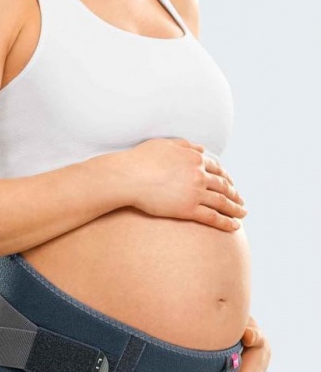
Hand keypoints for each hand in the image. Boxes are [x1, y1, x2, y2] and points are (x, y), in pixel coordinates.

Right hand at [123, 137, 246, 230]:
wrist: (129, 177)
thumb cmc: (141, 160)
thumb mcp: (166, 145)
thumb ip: (185, 146)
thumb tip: (201, 148)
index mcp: (195, 158)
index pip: (217, 169)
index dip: (227, 177)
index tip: (231, 184)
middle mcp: (199, 175)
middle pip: (223, 186)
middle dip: (235, 194)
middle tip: (241, 202)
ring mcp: (195, 193)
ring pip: (222, 202)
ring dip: (235, 209)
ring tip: (242, 215)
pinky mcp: (188, 209)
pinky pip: (212, 217)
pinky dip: (226, 222)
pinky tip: (235, 227)